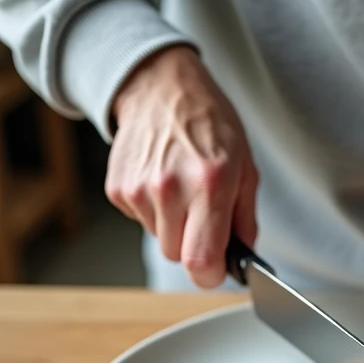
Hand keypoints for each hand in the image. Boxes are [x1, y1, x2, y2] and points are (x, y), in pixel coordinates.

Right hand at [106, 45, 258, 287]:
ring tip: (181, 187)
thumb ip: (245, 218)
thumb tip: (243, 259)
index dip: (211, 274)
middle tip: (202, 213)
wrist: (161, 88)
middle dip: (193, 244)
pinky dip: (152, 210)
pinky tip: (160, 179)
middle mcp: (171, 188)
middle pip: (178, 257)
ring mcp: (139, 189)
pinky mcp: (118, 189)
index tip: (216, 268)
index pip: (200, 262)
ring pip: (159, 240)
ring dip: (173, 225)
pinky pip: (140, 221)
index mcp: (210, 183)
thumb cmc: (209, 124)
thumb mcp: (245, 165)